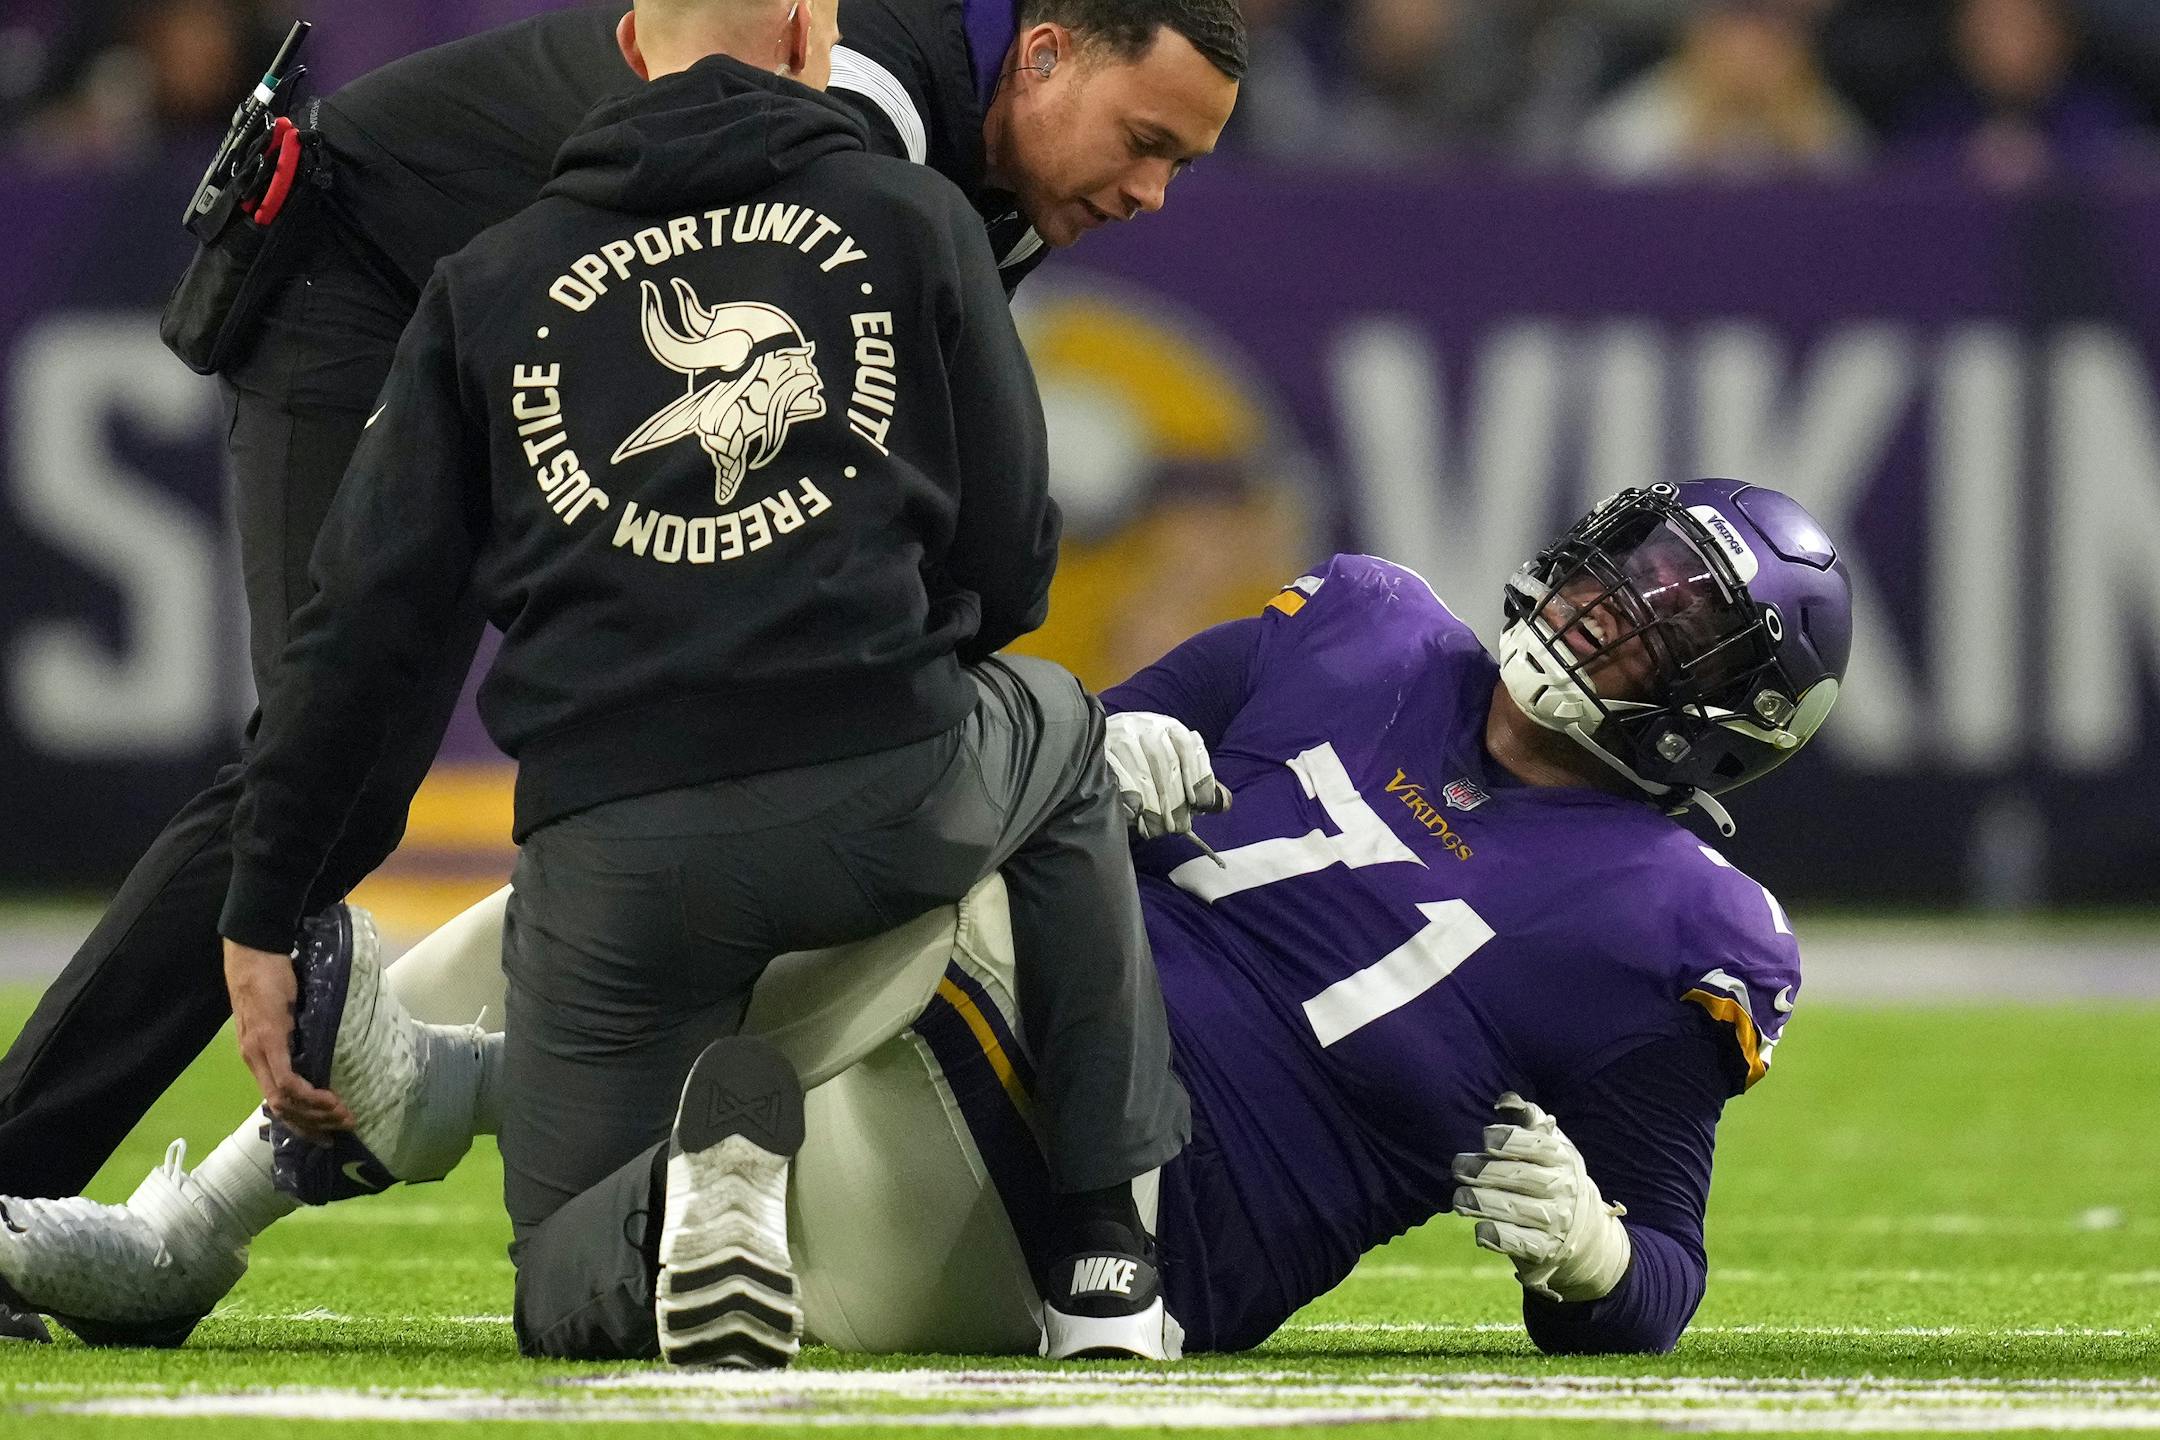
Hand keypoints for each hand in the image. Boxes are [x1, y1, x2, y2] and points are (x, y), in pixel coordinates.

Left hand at [223, 937, 350, 1138]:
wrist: (254, 950)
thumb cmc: (271, 975)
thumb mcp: (284, 1012)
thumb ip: (296, 1032)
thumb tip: (323, 1043)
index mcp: (258, 1056)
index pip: (277, 1102)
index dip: (301, 1122)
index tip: (327, 1132)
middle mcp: (254, 1060)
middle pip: (280, 1109)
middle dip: (313, 1125)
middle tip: (342, 1128)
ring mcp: (259, 1052)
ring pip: (283, 1101)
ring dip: (314, 1114)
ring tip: (343, 1115)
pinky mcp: (268, 1041)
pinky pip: (286, 1081)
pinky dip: (308, 1095)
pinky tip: (328, 1099)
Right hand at [1104, 711, 1227, 839]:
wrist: (1095, 738)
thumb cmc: (1146, 758)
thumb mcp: (1174, 761)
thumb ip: (1198, 781)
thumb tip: (1224, 803)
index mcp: (1170, 727)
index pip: (1188, 747)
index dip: (1195, 776)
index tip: (1197, 804)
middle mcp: (1147, 725)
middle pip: (1165, 763)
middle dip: (1174, 799)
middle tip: (1177, 826)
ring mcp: (1122, 735)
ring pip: (1142, 772)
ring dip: (1153, 804)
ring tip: (1159, 826)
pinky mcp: (1102, 750)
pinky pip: (1119, 777)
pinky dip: (1130, 797)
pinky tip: (1136, 814)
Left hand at [1451, 1092, 1630, 1302]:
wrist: (1584, 1234)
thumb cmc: (1553, 1176)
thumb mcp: (1549, 1146)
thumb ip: (1527, 1120)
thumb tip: (1504, 1100)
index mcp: (1562, 1158)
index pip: (1539, 1146)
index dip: (1511, 1141)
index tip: (1486, 1139)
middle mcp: (1563, 1189)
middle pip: (1523, 1178)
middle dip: (1486, 1172)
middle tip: (1458, 1167)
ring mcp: (1555, 1222)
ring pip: (1517, 1211)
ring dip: (1483, 1203)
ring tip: (1458, 1198)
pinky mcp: (1544, 1250)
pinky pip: (1521, 1244)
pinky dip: (1499, 1237)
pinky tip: (1480, 1231)